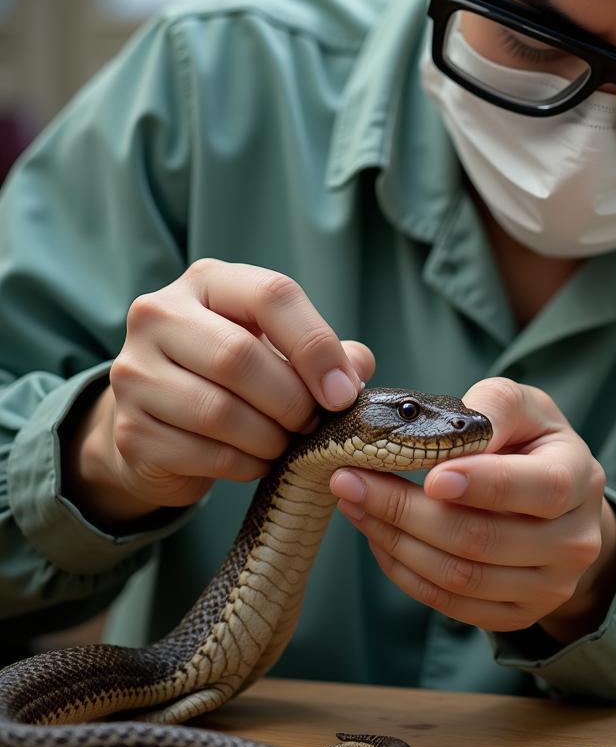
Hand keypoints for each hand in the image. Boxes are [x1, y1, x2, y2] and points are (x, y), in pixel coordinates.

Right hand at [64, 258, 374, 526]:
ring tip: (286, 442)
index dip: (315, 346)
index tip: (343, 393)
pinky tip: (257, 461)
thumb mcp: (280, 348)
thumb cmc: (235, 374)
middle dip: (291, 400)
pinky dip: (244, 465)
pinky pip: (202, 454)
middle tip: (314, 423)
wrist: (162, 419)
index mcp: (207, 281)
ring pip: (218, 411)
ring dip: (270, 438)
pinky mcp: (130, 428)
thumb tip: (355, 371)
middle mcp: (159, 314)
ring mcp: (134, 372)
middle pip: (238, 356)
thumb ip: (326, 352)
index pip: (272, 295)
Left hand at [330, 378, 615, 641]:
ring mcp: (549, 586)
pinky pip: (452, 605)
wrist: (562, 503)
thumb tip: (458, 431)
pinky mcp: (518, 614)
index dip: (482, 485)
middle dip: (406, 511)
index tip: (428, 476)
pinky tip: (377, 536)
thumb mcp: (525, 407)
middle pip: (482, 539)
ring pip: (461, 578)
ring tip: (353, 503)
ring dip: (395, 541)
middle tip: (350, 479)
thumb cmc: (533, 442)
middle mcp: (573, 541)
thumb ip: (496, 405)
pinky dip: (406, 572)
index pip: (537, 488)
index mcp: (579, 478)